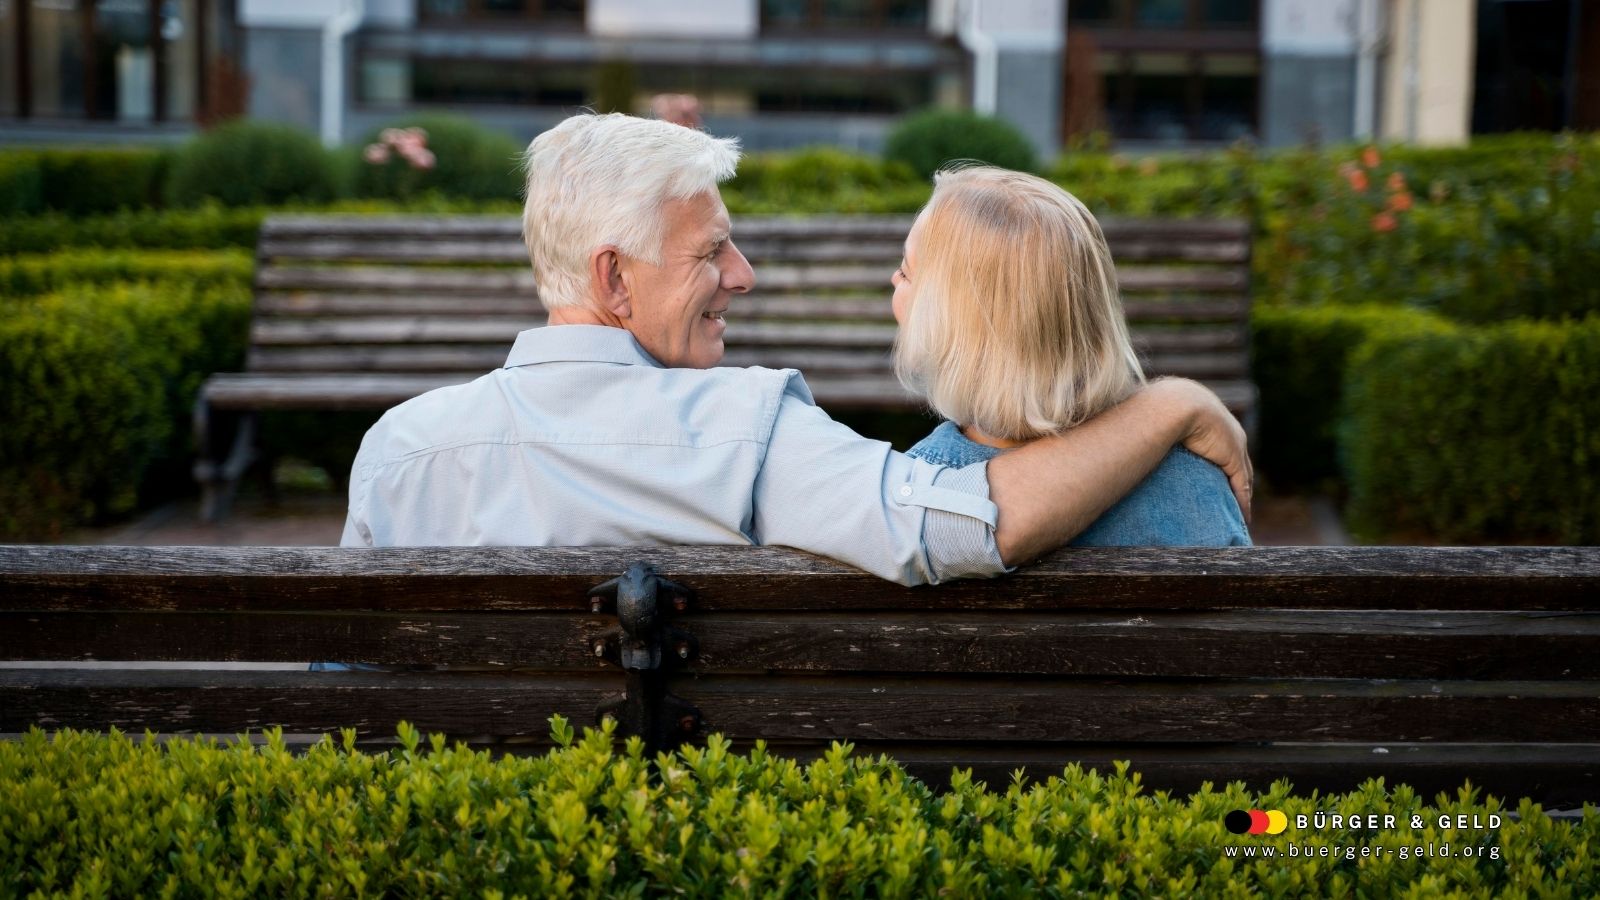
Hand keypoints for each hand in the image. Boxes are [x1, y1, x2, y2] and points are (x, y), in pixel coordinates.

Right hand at [1152, 378, 1253, 523]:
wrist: (1173, 405)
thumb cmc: (1154, 407)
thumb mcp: (1152, 417)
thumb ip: (1145, 427)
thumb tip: (1119, 435)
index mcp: (1206, 410)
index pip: (1217, 439)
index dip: (1218, 456)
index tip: (1214, 471)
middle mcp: (1224, 425)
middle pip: (1237, 456)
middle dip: (1237, 475)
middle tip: (1232, 496)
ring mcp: (1232, 441)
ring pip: (1242, 472)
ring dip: (1241, 491)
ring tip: (1237, 510)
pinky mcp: (1233, 456)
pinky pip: (1240, 483)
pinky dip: (1243, 500)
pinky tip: (1242, 515)